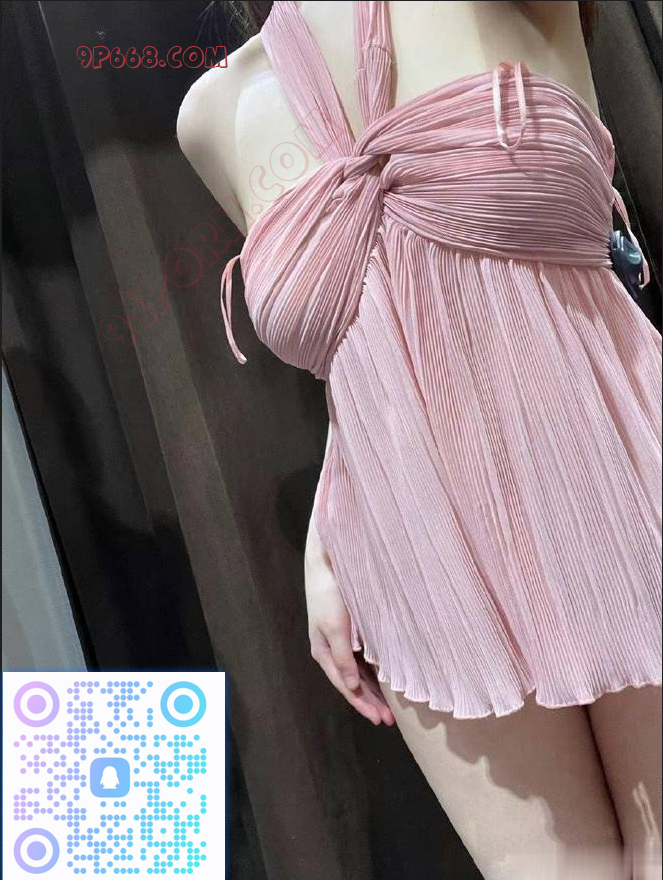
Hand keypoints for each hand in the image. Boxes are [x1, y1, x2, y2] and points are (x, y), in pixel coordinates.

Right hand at [304, 535, 395, 726]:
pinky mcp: (349, 629)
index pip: (346, 686)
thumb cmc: (329, 594)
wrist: (327, 563)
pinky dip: (371, 672)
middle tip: (389, 720)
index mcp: (324, 652)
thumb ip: (343, 658)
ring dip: (372, 690)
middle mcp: (331, 649)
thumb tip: (351, 687)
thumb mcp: (335, 628)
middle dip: (369, 702)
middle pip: (352, 683)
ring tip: (389, 706)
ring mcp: (340, 639)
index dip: (362, 704)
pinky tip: (383, 678)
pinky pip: (362, 658)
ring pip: (358, 672)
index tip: (380, 719)